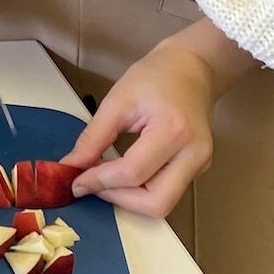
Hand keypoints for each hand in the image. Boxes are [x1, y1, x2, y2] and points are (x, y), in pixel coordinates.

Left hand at [60, 43, 219, 216]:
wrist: (192, 68)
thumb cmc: (156, 76)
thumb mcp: (118, 100)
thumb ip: (94, 137)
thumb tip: (72, 166)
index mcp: (174, 131)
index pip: (133, 172)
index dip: (100, 182)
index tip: (75, 182)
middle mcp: (194, 154)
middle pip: (156, 202)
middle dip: (118, 199)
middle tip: (92, 184)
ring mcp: (200, 165)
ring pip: (163, 204)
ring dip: (129, 199)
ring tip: (105, 179)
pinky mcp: (198, 169)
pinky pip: (167, 192)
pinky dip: (141, 191)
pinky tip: (122, 174)